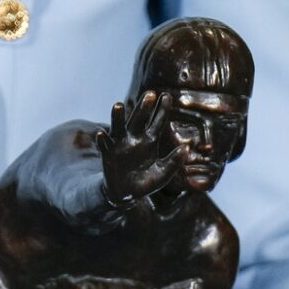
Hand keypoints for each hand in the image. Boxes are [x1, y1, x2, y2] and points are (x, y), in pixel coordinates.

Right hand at [98, 90, 179, 210]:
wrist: (128, 194)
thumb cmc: (146, 181)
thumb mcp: (163, 173)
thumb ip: (174, 161)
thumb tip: (186, 148)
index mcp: (150, 140)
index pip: (157, 121)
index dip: (162, 109)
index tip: (167, 96)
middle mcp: (135, 138)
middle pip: (139, 119)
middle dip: (144, 107)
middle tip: (150, 94)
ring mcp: (120, 144)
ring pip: (119, 127)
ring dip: (118, 116)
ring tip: (118, 105)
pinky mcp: (108, 154)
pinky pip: (105, 145)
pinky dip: (102, 139)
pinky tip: (101, 134)